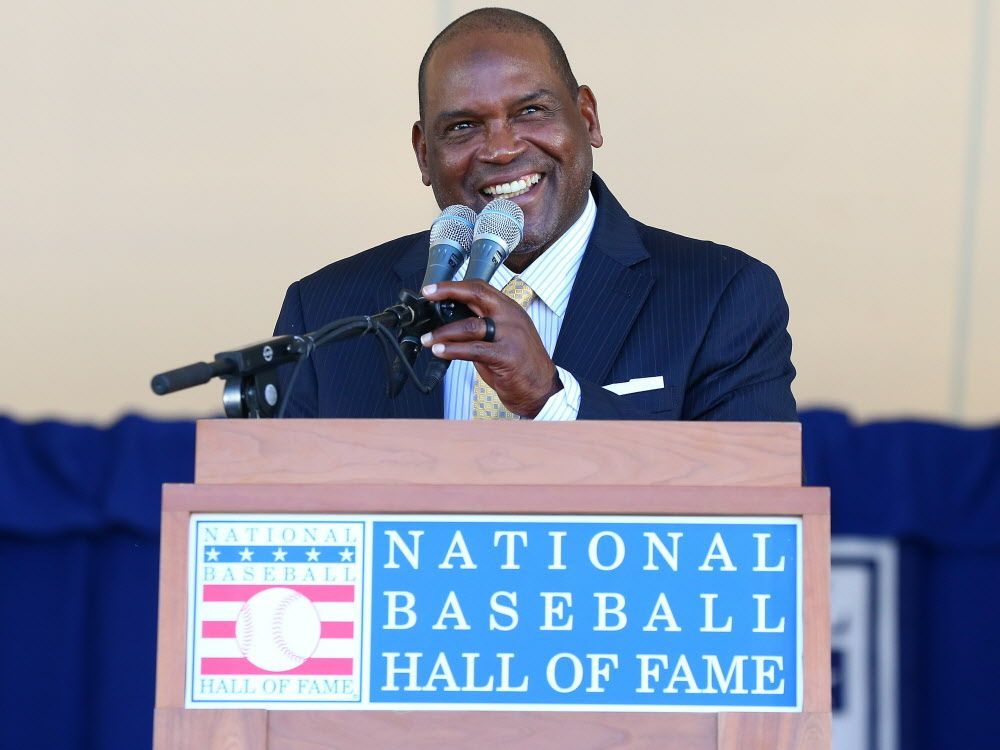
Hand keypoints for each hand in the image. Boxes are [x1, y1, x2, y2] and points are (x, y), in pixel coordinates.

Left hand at [420, 280, 561, 417]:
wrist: (542, 388)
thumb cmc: (520, 364)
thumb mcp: (502, 337)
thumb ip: (480, 327)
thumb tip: (448, 322)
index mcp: (510, 309)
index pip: (480, 288)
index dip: (454, 286)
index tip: (433, 289)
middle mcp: (511, 317)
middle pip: (477, 295)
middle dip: (448, 292)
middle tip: (428, 296)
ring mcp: (511, 335)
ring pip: (470, 325)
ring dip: (443, 332)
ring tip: (428, 339)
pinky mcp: (507, 356)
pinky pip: (474, 350)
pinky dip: (452, 350)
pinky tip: (440, 352)